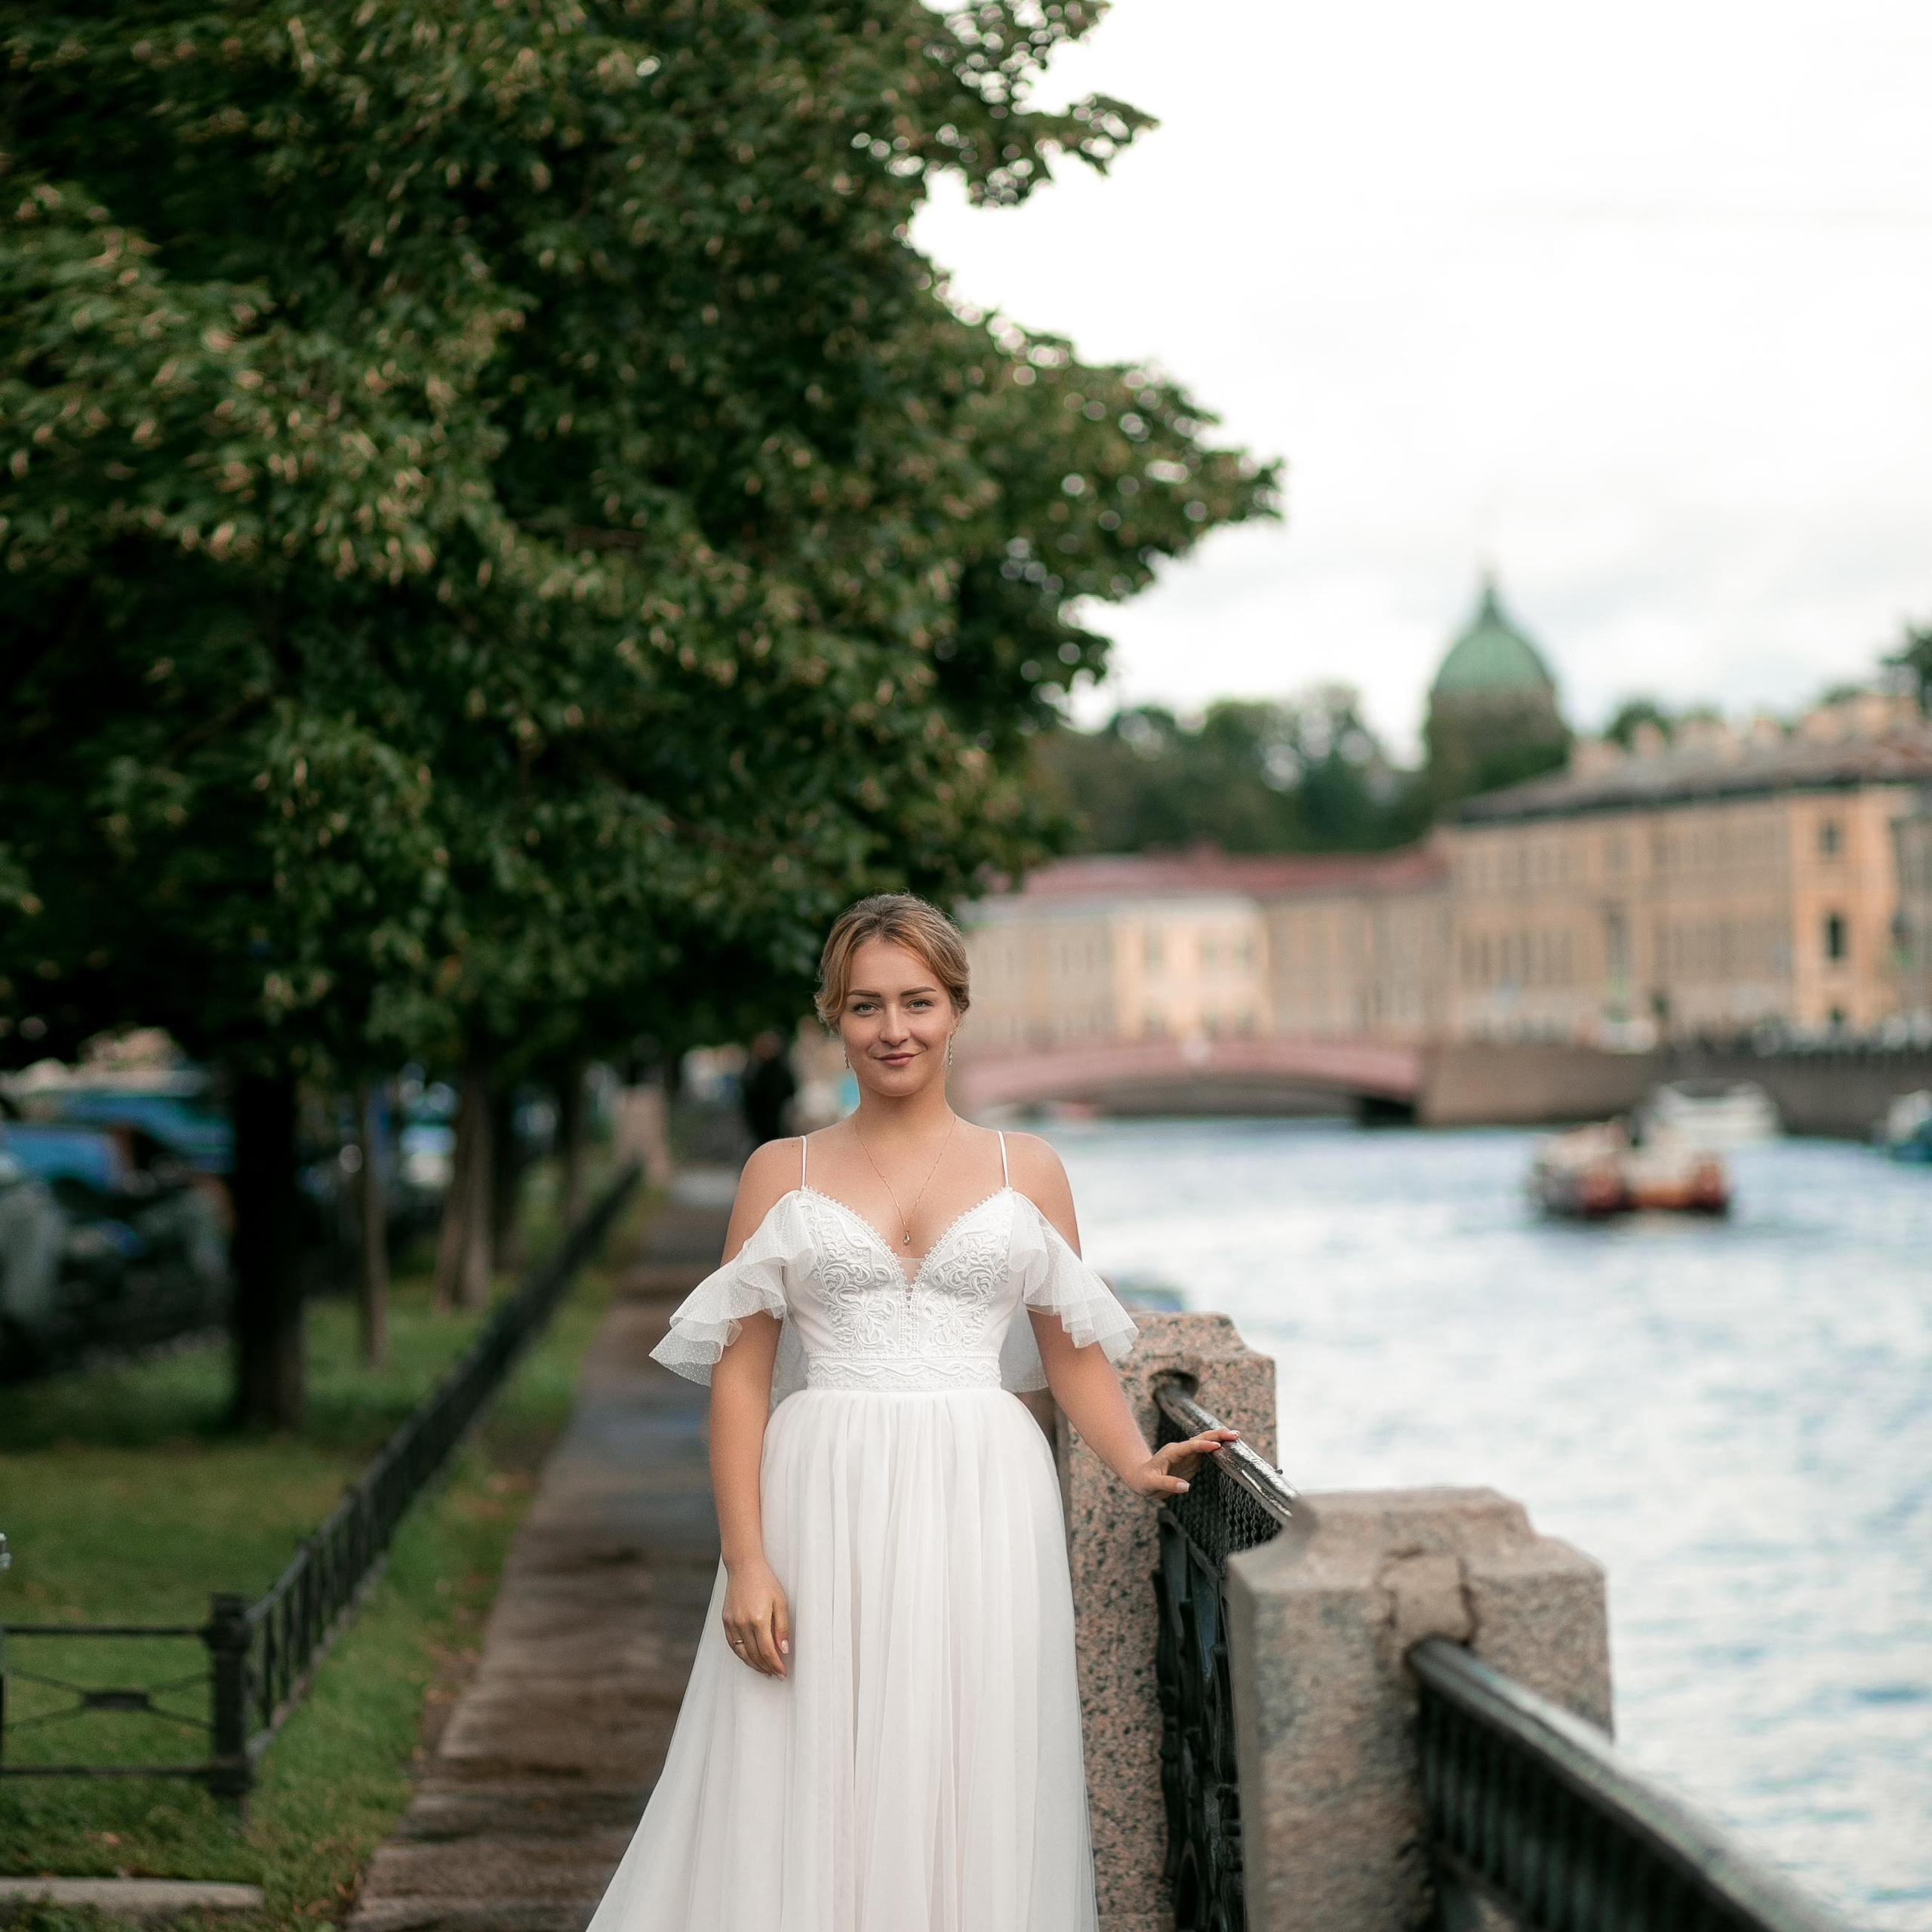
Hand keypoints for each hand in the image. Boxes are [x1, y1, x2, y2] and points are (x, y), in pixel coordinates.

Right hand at [721, 1558, 790, 1676]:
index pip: (767, 1651)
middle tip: (775, 1674)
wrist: (744, 1566)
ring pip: (742, 1653)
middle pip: (754, 1655)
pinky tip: (749, 1657)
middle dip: (766, 1667)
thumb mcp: (780, 1601)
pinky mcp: (725, 1620)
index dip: (775, 1664)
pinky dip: (741, 1654)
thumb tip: (784, 1650)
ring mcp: (732, 1623)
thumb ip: (782, 1627)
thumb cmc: (766, 1581)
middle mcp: (742, 1623)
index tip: (782, 1673)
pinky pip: (733, 1644)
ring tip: (764, 1670)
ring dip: (753, 1664)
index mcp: (758, 1619)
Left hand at [1129, 1427, 1241, 1500]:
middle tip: (1234, 1434)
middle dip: (1217, 1435)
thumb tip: (1186, 1486)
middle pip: (1200, 1439)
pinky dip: (1218, 1448)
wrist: (1140, 1477)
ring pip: (1205, 1443)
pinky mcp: (1191, 1460)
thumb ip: (1168, 1484)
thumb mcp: (1151, 1484)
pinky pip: (1206, 1452)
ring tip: (1236, 1436)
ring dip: (1220, 1438)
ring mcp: (1187, 1454)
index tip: (1217, 1446)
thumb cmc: (1143, 1480)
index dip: (1203, 1446)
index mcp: (1172, 1452)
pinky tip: (1229, 1447)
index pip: (1190, 1446)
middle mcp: (1181, 1450)